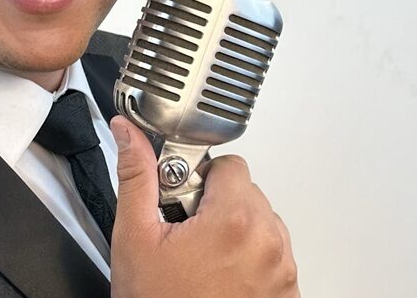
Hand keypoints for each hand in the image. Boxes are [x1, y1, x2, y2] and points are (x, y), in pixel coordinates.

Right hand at [110, 116, 298, 296]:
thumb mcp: (135, 237)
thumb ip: (136, 176)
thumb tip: (128, 134)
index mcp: (233, 219)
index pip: (229, 165)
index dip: (197, 179)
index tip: (180, 201)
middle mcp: (267, 241)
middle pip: (246, 192)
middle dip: (215, 204)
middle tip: (185, 233)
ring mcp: (282, 268)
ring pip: (261, 222)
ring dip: (235, 231)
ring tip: (201, 258)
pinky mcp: (288, 291)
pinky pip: (274, 255)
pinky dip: (251, 259)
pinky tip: (219, 277)